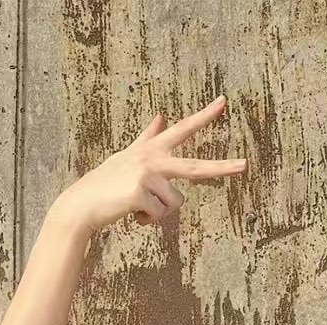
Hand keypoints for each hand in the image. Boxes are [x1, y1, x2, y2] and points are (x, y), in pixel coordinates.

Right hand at [54, 95, 246, 235]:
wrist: (81, 205)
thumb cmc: (103, 184)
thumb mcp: (126, 156)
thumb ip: (146, 137)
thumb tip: (160, 115)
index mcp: (152, 150)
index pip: (182, 130)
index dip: (203, 117)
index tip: (223, 103)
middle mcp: (153, 158)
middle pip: (195, 168)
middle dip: (222, 168)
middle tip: (245, 166)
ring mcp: (147, 175)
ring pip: (173, 204)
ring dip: (156, 213)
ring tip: (135, 207)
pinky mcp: (141, 192)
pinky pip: (157, 214)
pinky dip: (146, 220)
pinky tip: (129, 213)